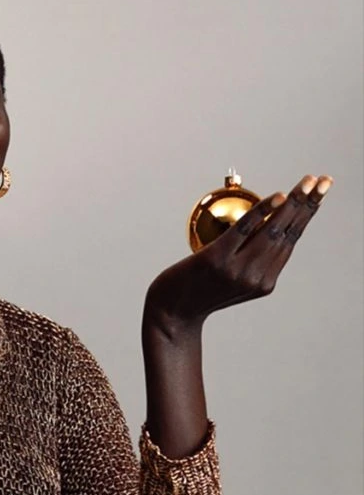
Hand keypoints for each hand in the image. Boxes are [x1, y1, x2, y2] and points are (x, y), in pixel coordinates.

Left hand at [144, 173, 332, 333]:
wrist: (170, 313)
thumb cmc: (198, 292)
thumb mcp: (231, 281)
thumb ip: (251, 260)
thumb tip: (265, 224)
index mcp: (264, 283)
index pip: (290, 242)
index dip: (306, 216)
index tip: (320, 193)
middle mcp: (255, 277)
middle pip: (286, 234)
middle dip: (307, 204)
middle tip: (324, 180)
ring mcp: (236, 269)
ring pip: (271, 230)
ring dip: (292, 203)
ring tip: (307, 183)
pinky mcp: (216, 260)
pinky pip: (243, 230)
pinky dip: (262, 212)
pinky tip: (278, 196)